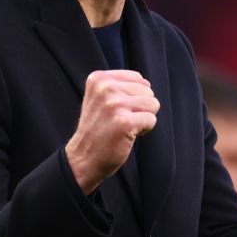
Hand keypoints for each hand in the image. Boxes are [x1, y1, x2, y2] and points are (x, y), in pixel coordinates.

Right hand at [65, 70, 159, 193]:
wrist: (83, 158)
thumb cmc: (98, 129)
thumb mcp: (100, 98)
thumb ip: (120, 85)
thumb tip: (147, 84)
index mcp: (99, 78)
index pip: (137, 78)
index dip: (133, 97)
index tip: (115, 110)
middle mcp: (105, 88)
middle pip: (147, 91)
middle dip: (139, 107)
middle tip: (118, 120)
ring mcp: (115, 104)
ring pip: (153, 104)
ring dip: (142, 118)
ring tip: (122, 127)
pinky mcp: (125, 122)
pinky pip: (151, 120)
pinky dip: (144, 130)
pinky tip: (126, 135)